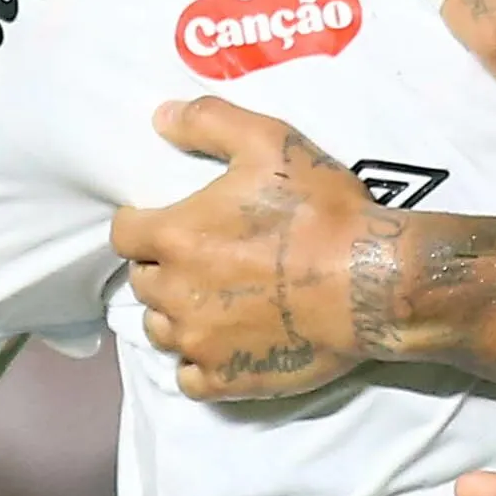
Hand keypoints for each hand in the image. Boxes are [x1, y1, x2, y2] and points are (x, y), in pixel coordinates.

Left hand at [116, 97, 383, 402]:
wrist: (371, 281)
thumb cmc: (320, 209)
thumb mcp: (269, 141)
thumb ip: (208, 121)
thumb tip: (158, 117)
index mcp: (174, 235)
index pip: (124, 233)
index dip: (143, 224)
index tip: (169, 220)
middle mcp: (174, 292)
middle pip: (142, 281)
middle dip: (163, 267)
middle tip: (203, 258)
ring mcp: (197, 341)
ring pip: (160, 330)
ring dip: (177, 313)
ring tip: (213, 302)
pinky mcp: (225, 378)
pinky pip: (189, 377)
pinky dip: (199, 361)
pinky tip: (225, 344)